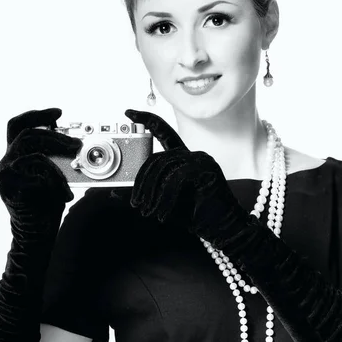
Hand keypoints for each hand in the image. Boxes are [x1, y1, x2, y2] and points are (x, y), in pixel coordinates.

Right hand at [0, 108, 81, 216]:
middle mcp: (7, 161)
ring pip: (36, 157)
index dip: (37, 115)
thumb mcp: (53, 175)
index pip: (19, 126)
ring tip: (70, 181)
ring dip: (58, 168)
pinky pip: (37, 177)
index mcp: (15, 155)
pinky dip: (54, 184)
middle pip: (28, 136)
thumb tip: (77, 143)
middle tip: (76, 144)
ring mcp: (5, 174)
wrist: (36, 231)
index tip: (58, 112)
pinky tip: (61, 195)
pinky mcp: (9, 187)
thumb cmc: (45, 202)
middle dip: (56, 137)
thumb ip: (56, 158)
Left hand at [124, 108, 249, 246]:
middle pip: (157, 158)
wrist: (224, 229)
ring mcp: (201, 160)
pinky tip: (162, 215)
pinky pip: (176, 180)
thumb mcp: (164, 202)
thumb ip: (147, 192)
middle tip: (136, 203)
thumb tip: (116, 191)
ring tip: (148, 212)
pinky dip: (165, 200)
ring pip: (164, 167)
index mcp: (184, 158)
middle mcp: (193, 154)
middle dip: (141, 182)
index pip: (164, 132)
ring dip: (151, 192)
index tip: (128, 113)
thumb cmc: (196, 216)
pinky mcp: (206, 169)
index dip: (146, 119)